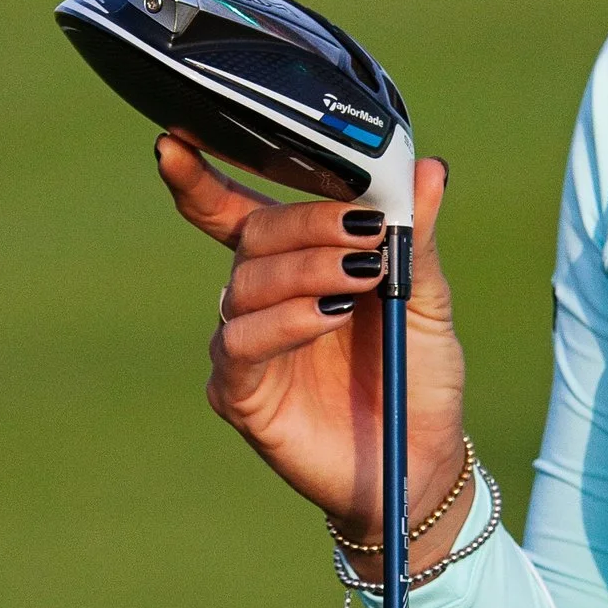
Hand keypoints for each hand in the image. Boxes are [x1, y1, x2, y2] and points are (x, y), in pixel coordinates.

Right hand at [157, 137, 470, 541]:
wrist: (420, 464)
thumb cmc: (417, 378)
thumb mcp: (425, 300)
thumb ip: (417, 237)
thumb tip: (429, 169)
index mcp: (296, 266)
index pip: (238, 212)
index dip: (203, 178)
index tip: (177, 142)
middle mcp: (260, 300)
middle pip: (253, 238)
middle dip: (306, 225)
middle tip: (363, 229)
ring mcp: (246, 348)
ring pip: (246, 286)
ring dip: (305, 271)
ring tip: (360, 277)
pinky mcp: (241, 395)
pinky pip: (242, 345)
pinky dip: (286, 322)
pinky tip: (328, 316)